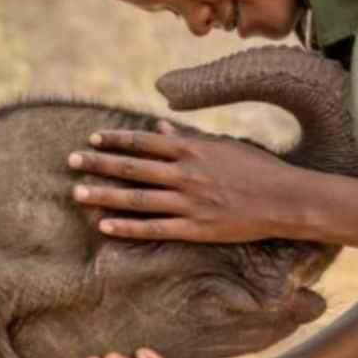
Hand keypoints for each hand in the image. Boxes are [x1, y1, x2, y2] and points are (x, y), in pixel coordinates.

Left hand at [68, 121, 301, 242]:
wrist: (285, 199)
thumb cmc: (258, 168)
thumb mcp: (224, 145)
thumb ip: (189, 139)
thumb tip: (161, 129)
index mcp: (193, 149)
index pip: (144, 142)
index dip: (116, 140)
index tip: (93, 139)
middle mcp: (186, 174)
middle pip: (132, 168)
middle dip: (99, 164)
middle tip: (71, 161)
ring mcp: (189, 203)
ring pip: (137, 198)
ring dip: (104, 194)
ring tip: (77, 192)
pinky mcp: (195, 228)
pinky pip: (154, 228)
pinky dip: (128, 227)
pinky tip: (105, 226)